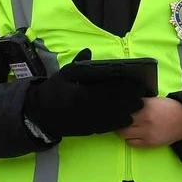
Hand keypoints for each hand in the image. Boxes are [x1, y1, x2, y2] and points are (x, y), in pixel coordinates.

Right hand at [25, 49, 143, 137]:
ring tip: (138, 107)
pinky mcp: (88, 129)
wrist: (39, 115)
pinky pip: (108, 127)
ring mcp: (89, 121)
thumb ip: (78, 64)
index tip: (137, 84)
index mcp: (84, 93)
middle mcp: (90, 109)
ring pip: (114, 117)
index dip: (126, 87)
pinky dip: (119, 123)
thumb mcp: (63, 75)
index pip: (110, 89)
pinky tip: (127, 119)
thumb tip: (89, 51)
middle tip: (142, 95)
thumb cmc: (52, 92)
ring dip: (128, 112)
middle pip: (116, 104)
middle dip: (131, 100)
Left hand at [117, 98, 181, 148]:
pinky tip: (135, 135)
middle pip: (120, 123)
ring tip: (128, 128)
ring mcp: (146, 132)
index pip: (123, 109)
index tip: (117, 111)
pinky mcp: (149, 143)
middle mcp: (143, 119)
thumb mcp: (153, 100)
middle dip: (119, 122)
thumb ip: (139, 103)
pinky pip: (131, 143)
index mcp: (144, 106)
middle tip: (121, 120)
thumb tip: (124, 106)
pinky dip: (130, 139)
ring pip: (123, 134)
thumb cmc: (169, 108)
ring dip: (123, 131)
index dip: (118, 110)